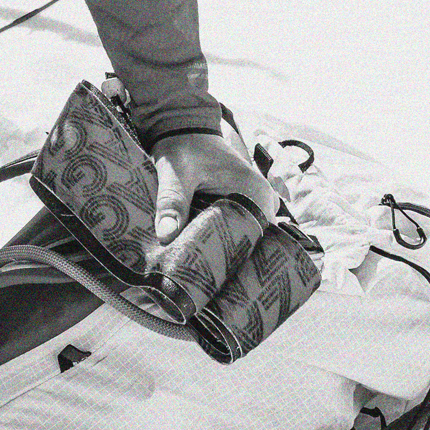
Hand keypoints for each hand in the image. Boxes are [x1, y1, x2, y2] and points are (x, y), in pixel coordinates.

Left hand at [149, 132, 316, 364]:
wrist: (182, 124)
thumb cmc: (183, 146)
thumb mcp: (174, 171)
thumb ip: (171, 200)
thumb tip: (166, 233)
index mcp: (256, 195)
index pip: (255, 244)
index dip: (237, 271)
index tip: (221, 299)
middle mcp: (263, 204)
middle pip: (251, 250)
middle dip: (233, 274)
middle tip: (211, 305)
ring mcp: (254, 208)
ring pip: (245, 246)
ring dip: (228, 265)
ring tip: (209, 298)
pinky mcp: (241, 209)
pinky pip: (238, 237)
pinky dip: (225, 252)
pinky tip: (208, 276)